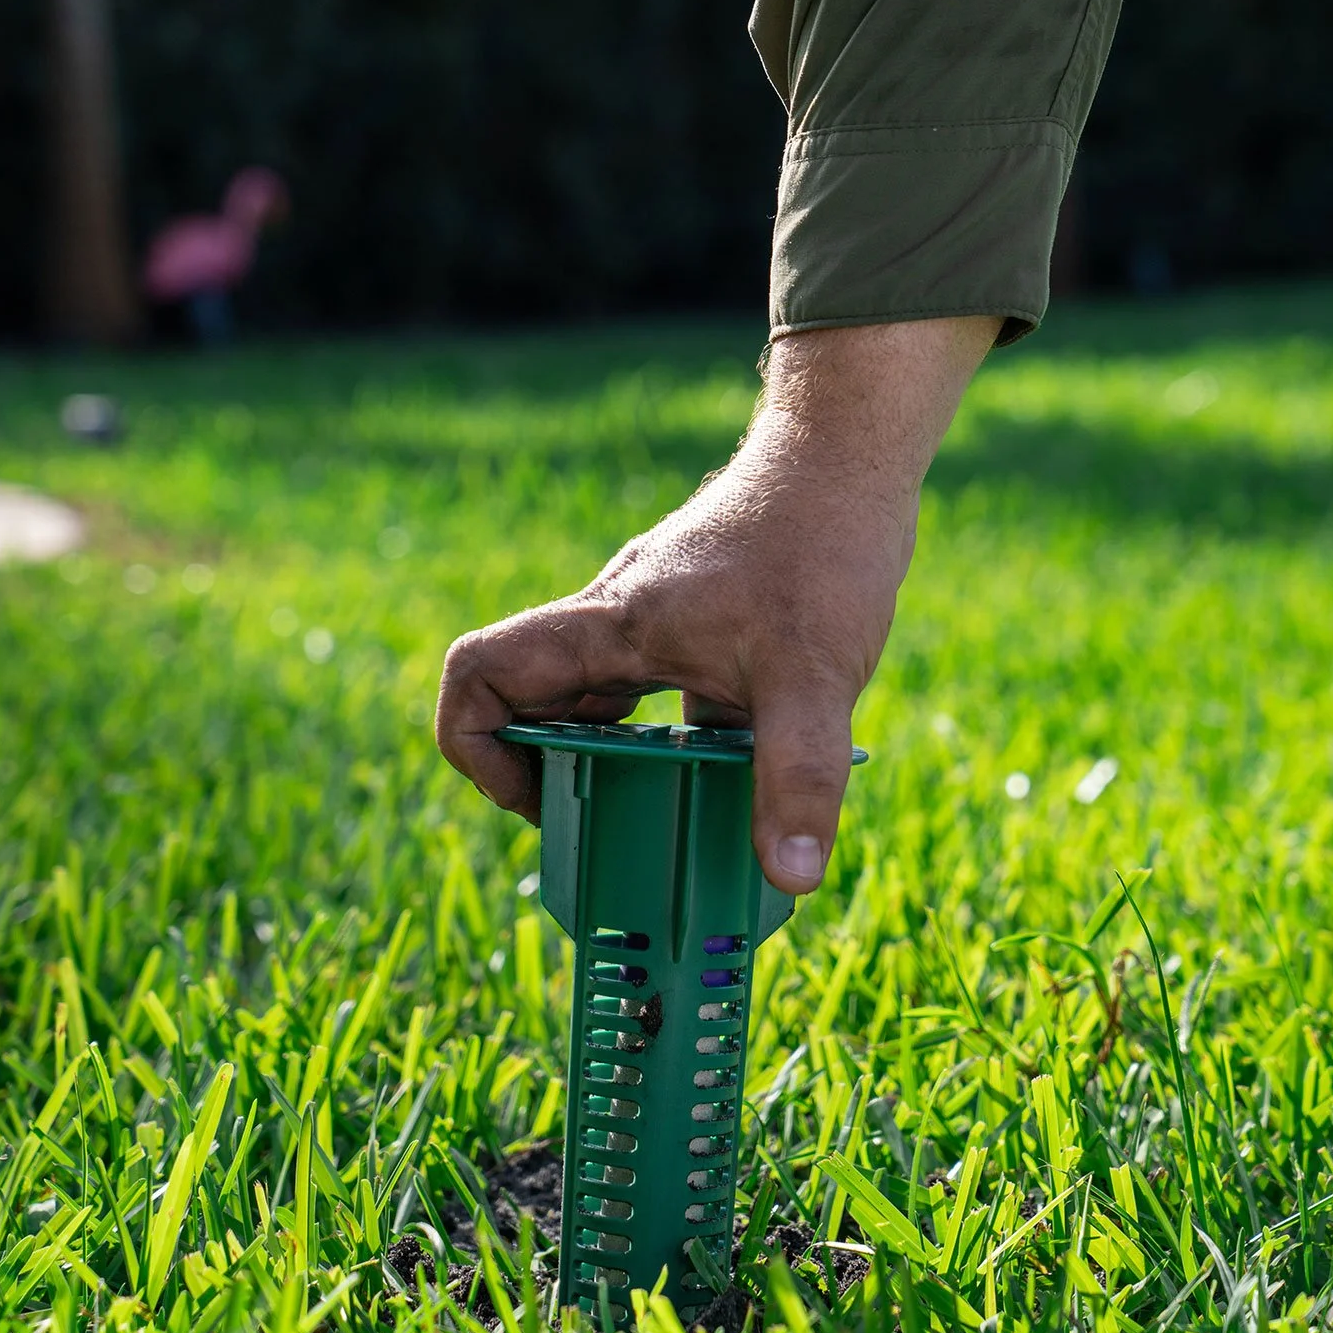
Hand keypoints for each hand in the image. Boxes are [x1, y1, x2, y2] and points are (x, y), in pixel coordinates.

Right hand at [435, 316, 998, 891]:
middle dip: (555, 776)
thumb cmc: (822, 542)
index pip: (480, 674)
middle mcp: (619, 620)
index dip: (478, 747)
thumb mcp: (814, 675)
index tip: (540, 799)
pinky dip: (686, 742)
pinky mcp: (706, 621)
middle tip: (613, 833)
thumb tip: (792, 880)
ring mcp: (660, 619)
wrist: (853, 453)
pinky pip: (665, 695)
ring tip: (676, 822)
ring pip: (605, 703)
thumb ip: (798, 776)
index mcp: (611, 625)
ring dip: (622, 764)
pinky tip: (746, 775)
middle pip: (536, 701)